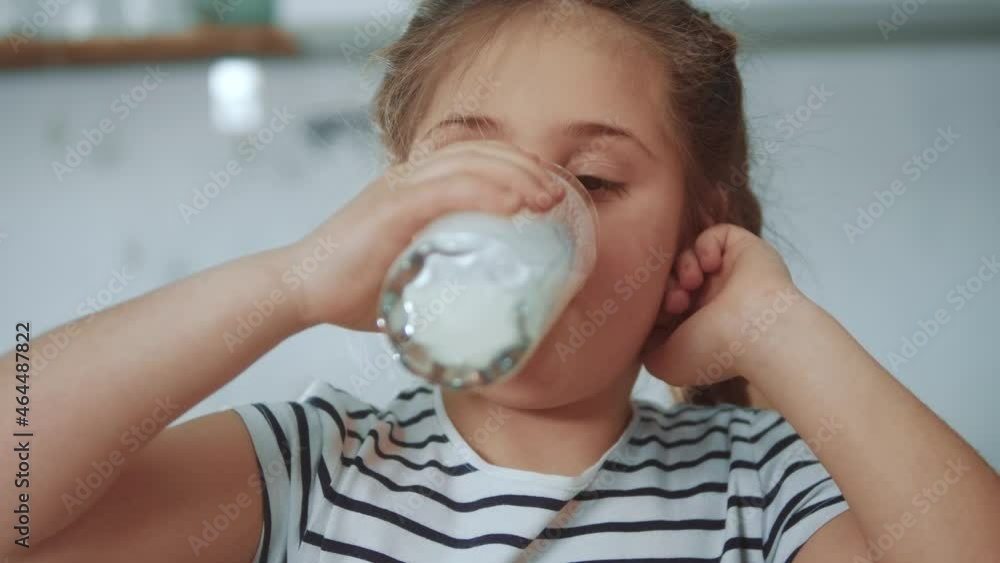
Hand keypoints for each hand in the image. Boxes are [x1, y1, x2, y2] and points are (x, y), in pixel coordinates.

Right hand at [284, 141, 563, 330]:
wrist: (298, 291)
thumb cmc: (349, 289)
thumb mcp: (407, 275)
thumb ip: (437, 276)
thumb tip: (473, 304)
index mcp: (413, 187)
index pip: (474, 158)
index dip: (515, 166)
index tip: (546, 191)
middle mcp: (407, 177)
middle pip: (479, 152)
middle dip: (526, 168)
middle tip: (557, 196)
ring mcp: (398, 188)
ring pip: (469, 162)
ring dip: (515, 176)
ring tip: (546, 198)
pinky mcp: (390, 206)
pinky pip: (446, 187)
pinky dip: (484, 190)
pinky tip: (511, 203)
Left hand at [640, 223, 805, 386]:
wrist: (756, 332)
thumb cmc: (713, 351)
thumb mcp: (665, 363)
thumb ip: (645, 345)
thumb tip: (641, 330)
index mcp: (697, 322)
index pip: (663, 300)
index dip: (654, 302)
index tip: (660, 314)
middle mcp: (713, 297)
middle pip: (672, 275)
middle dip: (666, 285)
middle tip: (676, 300)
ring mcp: (728, 273)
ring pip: (688, 254)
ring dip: (683, 266)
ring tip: (692, 284)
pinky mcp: (743, 249)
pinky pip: (713, 234)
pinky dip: (705, 246)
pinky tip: (711, 265)